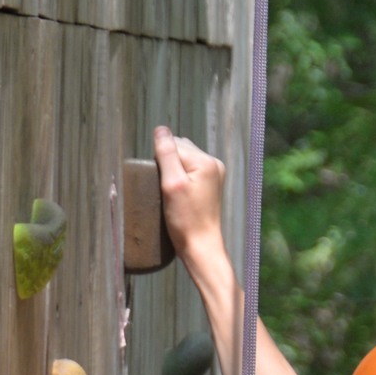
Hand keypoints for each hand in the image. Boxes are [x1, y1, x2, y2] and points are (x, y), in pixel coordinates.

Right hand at [151, 125, 226, 261]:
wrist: (201, 245)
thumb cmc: (185, 219)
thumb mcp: (171, 185)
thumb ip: (167, 154)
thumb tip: (160, 129)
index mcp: (206, 161)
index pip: (173, 145)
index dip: (161, 162)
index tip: (163, 184)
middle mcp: (214, 163)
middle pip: (179, 149)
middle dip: (168, 164)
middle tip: (167, 189)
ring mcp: (215, 174)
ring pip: (183, 160)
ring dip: (173, 171)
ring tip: (173, 193)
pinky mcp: (211, 184)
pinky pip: (190, 171)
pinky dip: (180, 178)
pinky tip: (179, 194)